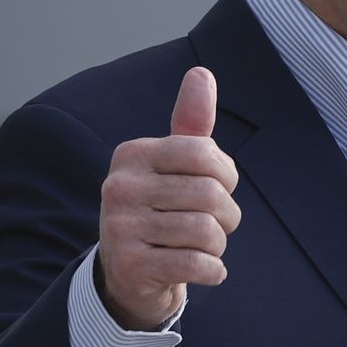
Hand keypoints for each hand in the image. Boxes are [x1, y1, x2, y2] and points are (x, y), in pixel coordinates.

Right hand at [97, 67, 240, 329]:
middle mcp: (119, 186)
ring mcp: (119, 227)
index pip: (205, 154)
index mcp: (133, 154)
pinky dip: (212, 270)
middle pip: (211, 195)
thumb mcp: (176, 164)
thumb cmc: (163, 207)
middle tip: (214, 224)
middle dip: (226, 215)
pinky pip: (196, 264)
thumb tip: (200, 73)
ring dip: (217, 245)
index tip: (219, 187)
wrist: (130, 273)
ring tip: (202, 246)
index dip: (226, 175)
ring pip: (206, 231)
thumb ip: (191, 122)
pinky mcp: (129, 266)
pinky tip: (205, 269)